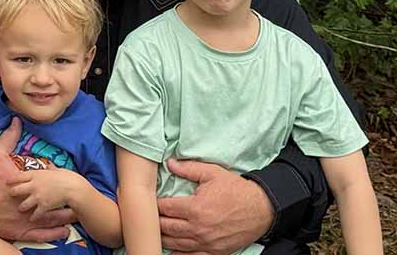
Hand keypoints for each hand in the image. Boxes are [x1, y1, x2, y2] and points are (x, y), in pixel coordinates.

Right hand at [0, 117, 73, 241]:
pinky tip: (62, 231)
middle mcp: (25, 201)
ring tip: (76, 214)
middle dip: (65, 200)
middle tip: (79, 199)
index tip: (70, 181)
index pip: (46, 182)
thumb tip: (17, 120)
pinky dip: (52, 234)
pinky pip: (39, 235)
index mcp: (22, 182)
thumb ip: (8, 137)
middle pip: (51, 202)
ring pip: (48, 219)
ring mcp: (21, 218)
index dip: (58, 182)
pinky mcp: (17, 230)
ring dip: (63, 217)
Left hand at [7, 166, 87, 218]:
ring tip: (21, 208)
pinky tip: (32, 218)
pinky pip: (35, 214)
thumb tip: (49, 165)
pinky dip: (33, 217)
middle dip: (13, 193)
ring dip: (22, 206)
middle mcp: (33, 186)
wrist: (74, 189)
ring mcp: (37, 197)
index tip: (7, 181)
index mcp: (35, 174)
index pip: (18, 176)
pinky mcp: (43, 207)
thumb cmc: (67, 177)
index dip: (11, 179)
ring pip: (23, 204)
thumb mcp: (56, 169)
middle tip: (11, 195)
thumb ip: (50, 169)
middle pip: (16, 190)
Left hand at [158, 158, 272, 253]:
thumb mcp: (212, 173)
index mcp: (195, 208)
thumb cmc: (236, 190)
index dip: (154, 205)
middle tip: (147, 217)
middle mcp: (198, 228)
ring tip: (154, 233)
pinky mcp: (215, 252)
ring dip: (163, 238)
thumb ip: (188, 168)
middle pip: (166, 228)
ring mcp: (206, 243)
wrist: (261, 208)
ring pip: (176, 244)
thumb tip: (169, 163)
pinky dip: (179, 253)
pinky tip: (171, 249)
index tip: (147, 202)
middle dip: (155, 222)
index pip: (165, 208)